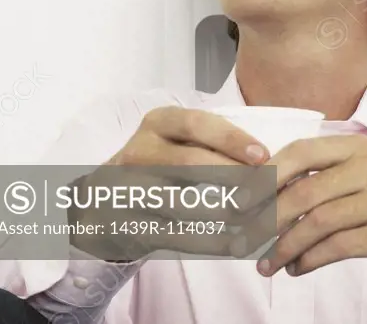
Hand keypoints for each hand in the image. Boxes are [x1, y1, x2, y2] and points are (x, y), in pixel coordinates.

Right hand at [70, 106, 271, 259]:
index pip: (197, 123)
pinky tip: (236, 243)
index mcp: (157, 123)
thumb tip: (269, 160)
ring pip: (185, 203)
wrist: (98, 205)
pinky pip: (176, 235)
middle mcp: (138, 151)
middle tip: (268, 190)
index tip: (264, 155)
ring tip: (259, 218)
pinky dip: (211, 241)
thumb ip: (213, 145)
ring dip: (227, 213)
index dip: (232, 139)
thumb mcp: (176, 143)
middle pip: (192, 163)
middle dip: (235, 177)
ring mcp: (127, 189)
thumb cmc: (156, 167)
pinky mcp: (127, 225)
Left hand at [256, 134, 366, 285]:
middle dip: (267, 220)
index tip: (240, 200)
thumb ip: (326, 179)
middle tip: (246, 240)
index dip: (265, 175)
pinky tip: (298, 268)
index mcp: (359, 148)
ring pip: (319, 222)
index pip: (301, 152)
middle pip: (304, 191)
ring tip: (268, 263)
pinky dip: (311, 260)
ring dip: (285, 247)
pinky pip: (341, 246)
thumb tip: (268, 196)